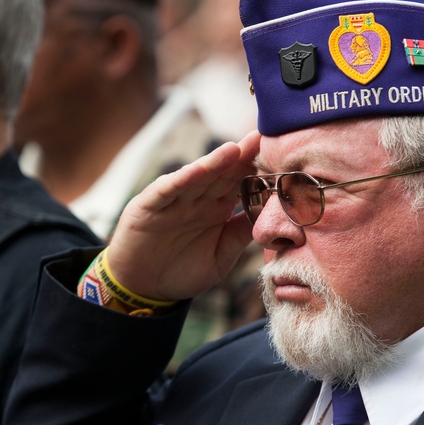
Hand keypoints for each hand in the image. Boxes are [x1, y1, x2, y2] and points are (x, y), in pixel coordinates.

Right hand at [107, 131, 259, 300]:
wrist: (143, 288)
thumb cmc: (182, 271)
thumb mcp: (221, 257)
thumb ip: (240, 235)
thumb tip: (270, 214)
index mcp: (217, 208)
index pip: (240, 183)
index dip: (257, 169)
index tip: (280, 156)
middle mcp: (197, 199)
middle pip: (222, 174)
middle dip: (240, 156)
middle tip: (261, 137)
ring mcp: (174, 201)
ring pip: (196, 178)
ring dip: (214, 163)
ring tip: (234, 149)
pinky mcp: (148, 207)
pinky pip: (166, 191)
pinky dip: (180, 180)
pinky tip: (196, 170)